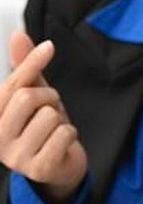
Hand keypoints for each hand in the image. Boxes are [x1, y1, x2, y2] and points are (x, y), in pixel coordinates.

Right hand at [0, 31, 86, 203]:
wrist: (59, 167)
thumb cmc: (43, 128)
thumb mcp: (35, 96)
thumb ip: (26, 69)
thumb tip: (18, 34)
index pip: (11, 85)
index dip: (31, 64)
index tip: (49, 46)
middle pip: (28, 97)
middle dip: (50, 98)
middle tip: (51, 111)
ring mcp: (15, 157)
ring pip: (49, 116)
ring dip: (61, 120)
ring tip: (55, 132)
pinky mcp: (37, 168)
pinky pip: (63, 135)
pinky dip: (70, 135)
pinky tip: (62, 146)